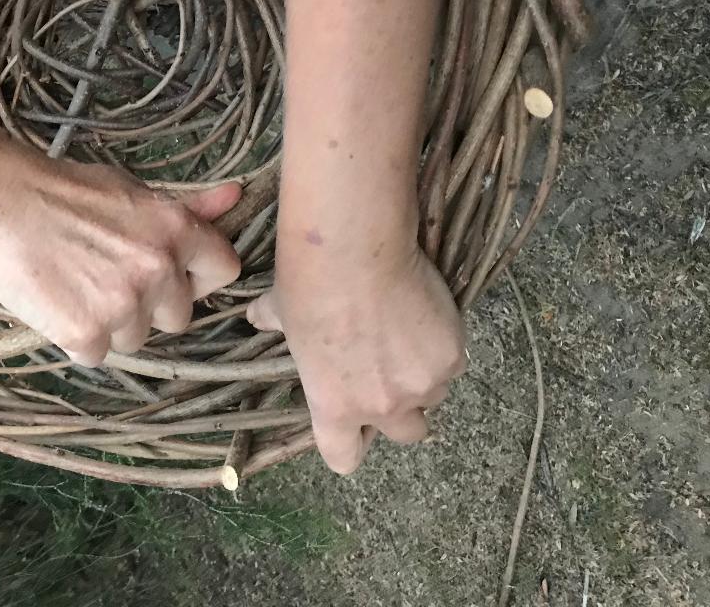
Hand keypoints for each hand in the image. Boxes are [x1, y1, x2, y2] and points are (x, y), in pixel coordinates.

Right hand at [0, 143, 242, 366]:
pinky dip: (78, 337)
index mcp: (176, 231)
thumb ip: (188, 207)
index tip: (170, 272)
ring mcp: (123, 306)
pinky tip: (58, 302)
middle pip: (179, 316)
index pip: (223, 271)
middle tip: (107, 275)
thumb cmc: (65, 192)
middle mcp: (158, 270)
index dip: (195, 276)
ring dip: (112, 322)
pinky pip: (97, 354)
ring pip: (137, 337)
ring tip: (76, 284)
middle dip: (149, 304)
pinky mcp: (87, 335)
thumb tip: (235, 196)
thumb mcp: (132, 191)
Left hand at [248, 238, 465, 474]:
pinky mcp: (451, 356)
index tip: (355, 425)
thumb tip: (255, 317)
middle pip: (406, 433)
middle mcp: (382, 406)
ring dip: (424, 374)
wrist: (355, 251)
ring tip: (408, 335)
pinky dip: (444, 345)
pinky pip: (453, 362)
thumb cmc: (308, 283)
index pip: (344, 458)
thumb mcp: (281, 311)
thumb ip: (272, 324)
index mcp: (334, 406)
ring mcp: (422, 384)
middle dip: (402, 410)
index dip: (351, 445)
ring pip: (433, 393)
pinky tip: (428, 315)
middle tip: (391, 372)